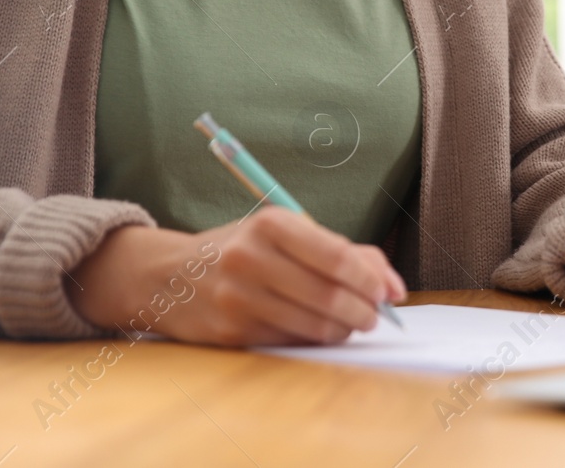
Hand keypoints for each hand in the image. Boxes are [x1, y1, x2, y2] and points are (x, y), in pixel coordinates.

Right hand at [67, 206, 405, 345]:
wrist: (171, 276)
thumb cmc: (245, 249)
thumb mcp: (286, 233)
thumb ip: (343, 251)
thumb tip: (394, 288)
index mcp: (270, 223)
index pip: (335, 256)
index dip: (370, 279)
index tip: (387, 292)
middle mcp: (250, 258)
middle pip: (328, 295)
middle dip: (364, 310)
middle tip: (374, 316)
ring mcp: (237, 298)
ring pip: (312, 324)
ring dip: (343, 330)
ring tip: (351, 324)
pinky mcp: (231, 332)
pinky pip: (290, 341)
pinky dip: (314, 339)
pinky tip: (319, 330)